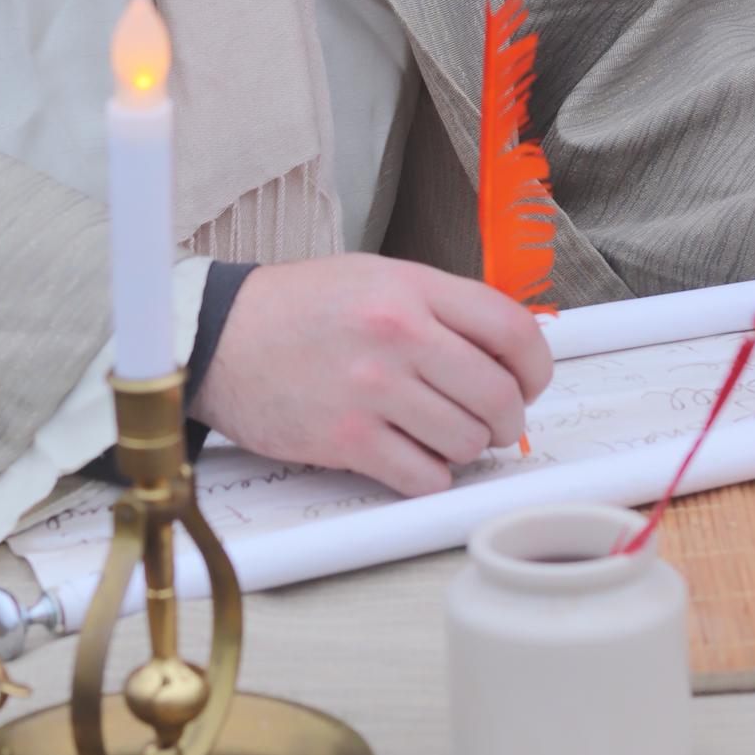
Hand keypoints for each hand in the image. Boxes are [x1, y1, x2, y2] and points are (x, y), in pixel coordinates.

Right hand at [189, 253, 552, 496]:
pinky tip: (411, 459)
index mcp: (410, 288)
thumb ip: (438, 307)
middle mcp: (398, 334)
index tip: (530, 383)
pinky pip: (423, 476)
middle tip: (494, 422)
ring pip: (467, 441)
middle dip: (507, 419)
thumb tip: (503, 349)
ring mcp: (373, 389)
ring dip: (464, 448)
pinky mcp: (347, 439)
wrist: (218, 337)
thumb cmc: (295, 308)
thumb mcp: (374, 278)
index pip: (511, 329)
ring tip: (441, 436)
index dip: (535, 367)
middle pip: (498, 394)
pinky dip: (429, 476)